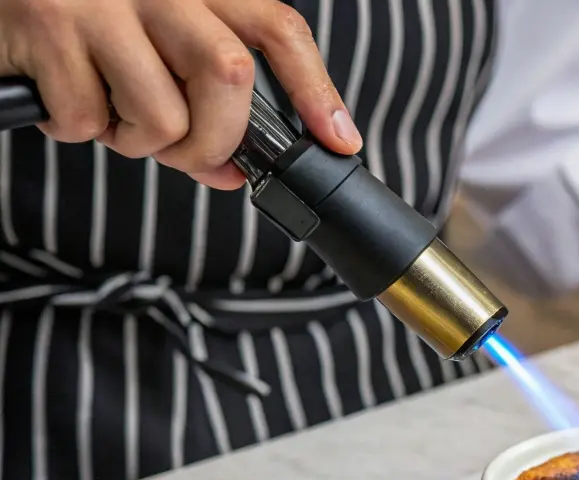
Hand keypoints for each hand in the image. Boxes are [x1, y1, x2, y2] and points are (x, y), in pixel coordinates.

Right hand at [0, 0, 360, 189]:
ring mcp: (99, 0)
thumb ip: (197, 97)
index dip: (316, 90)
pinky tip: (60, 95)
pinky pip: (86, 119)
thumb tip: (232, 172)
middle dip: (215, 140)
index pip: (276, 29)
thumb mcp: (153, 38)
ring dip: (138, 141)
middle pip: (229, 76)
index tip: (339, 141)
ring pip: (162, 114)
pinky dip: (74, 128)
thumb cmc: (82, 15)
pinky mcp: (47, 22)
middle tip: (185, 151)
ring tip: (109, 113)